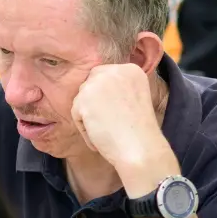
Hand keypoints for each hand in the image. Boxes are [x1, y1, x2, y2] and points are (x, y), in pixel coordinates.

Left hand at [70, 64, 174, 178]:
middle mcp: (114, 70)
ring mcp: (98, 83)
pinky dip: (85, 130)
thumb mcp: (134, 98)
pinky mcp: (83, 99)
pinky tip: (102, 136)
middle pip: (89, 85)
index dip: (105, 98)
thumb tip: (95, 93)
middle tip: (111, 123)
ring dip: (89, 118)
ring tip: (110, 131)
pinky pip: (76, 115)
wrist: (141, 148)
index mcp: (131, 69)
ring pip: (81, 100)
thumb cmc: (139, 132)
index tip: (117, 113)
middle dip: (94, 105)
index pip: (104, 76)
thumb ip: (117, 89)